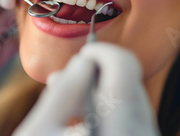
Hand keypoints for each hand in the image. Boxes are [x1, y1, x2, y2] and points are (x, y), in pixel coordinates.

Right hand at [13, 43, 159, 135]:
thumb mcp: (38, 131)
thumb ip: (62, 92)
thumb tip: (82, 62)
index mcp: (118, 126)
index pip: (123, 64)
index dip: (99, 52)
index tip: (80, 58)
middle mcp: (141, 133)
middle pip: (129, 79)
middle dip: (98, 73)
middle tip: (67, 82)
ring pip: (132, 98)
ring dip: (103, 92)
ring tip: (70, 105)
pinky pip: (133, 117)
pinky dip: (110, 110)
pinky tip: (84, 120)